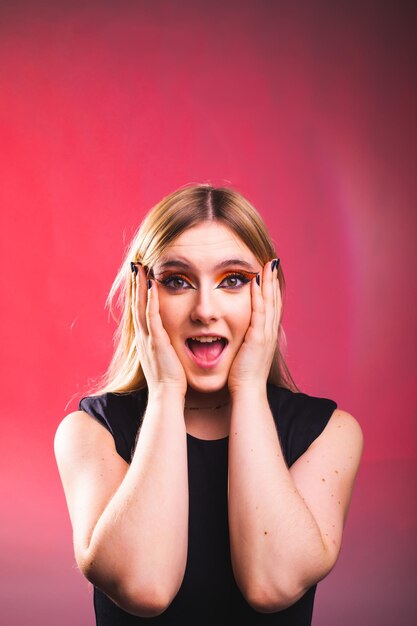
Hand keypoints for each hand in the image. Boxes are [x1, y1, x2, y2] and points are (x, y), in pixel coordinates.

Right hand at [132, 265, 187, 397]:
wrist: (167, 396)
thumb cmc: (170, 380)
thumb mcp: (165, 357)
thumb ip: (165, 345)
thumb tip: (171, 338)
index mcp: (145, 339)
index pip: (139, 309)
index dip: (138, 292)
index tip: (139, 275)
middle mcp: (143, 336)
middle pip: (136, 303)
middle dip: (135, 284)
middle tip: (134, 264)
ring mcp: (147, 338)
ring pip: (140, 306)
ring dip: (139, 286)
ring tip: (138, 268)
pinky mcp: (156, 342)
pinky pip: (152, 317)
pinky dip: (151, 301)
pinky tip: (152, 286)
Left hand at [227, 259, 281, 394]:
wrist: (247, 392)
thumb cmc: (243, 376)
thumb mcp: (246, 353)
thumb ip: (245, 341)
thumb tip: (240, 334)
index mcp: (266, 334)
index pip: (270, 306)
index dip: (271, 289)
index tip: (268, 273)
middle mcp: (269, 331)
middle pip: (274, 300)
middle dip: (272, 280)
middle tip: (272, 261)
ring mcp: (265, 334)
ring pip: (269, 302)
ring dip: (268, 282)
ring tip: (267, 264)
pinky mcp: (258, 337)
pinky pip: (259, 311)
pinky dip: (259, 295)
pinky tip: (256, 281)